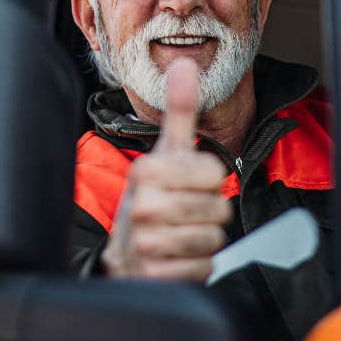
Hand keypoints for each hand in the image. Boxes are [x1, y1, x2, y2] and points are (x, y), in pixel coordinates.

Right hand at [102, 58, 232, 280]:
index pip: (215, 174)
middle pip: (218, 209)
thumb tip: (186, 65)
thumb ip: (180, 111)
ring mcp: (144, 242)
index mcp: (147, 171)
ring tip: (180, 236)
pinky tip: (176, 259)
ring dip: (204, 242)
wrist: (122, 255)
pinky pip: (202, 269)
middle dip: (208, 214)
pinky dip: (196, 267)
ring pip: (212, 241)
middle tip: (184, 214)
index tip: (187, 184)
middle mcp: (141, 205)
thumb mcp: (165, 153)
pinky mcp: (152, 275)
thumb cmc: (152, 197)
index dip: (210, 182)